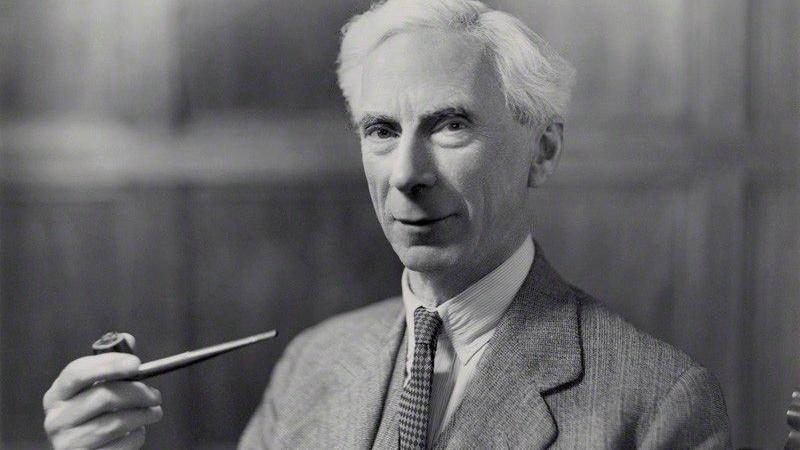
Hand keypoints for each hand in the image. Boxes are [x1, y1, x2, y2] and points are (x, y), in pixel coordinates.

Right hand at [43, 352, 162, 448]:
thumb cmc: (91, 415)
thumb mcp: (94, 388)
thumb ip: (110, 365)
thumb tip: (129, 340)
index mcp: (57, 394)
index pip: (78, 372)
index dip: (109, 364)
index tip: (137, 364)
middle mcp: (56, 419)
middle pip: (104, 397)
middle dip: (138, 393)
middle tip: (156, 395)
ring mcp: (67, 443)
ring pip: (116, 422)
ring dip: (144, 414)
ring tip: (154, 412)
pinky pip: (121, 445)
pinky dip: (137, 436)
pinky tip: (138, 430)